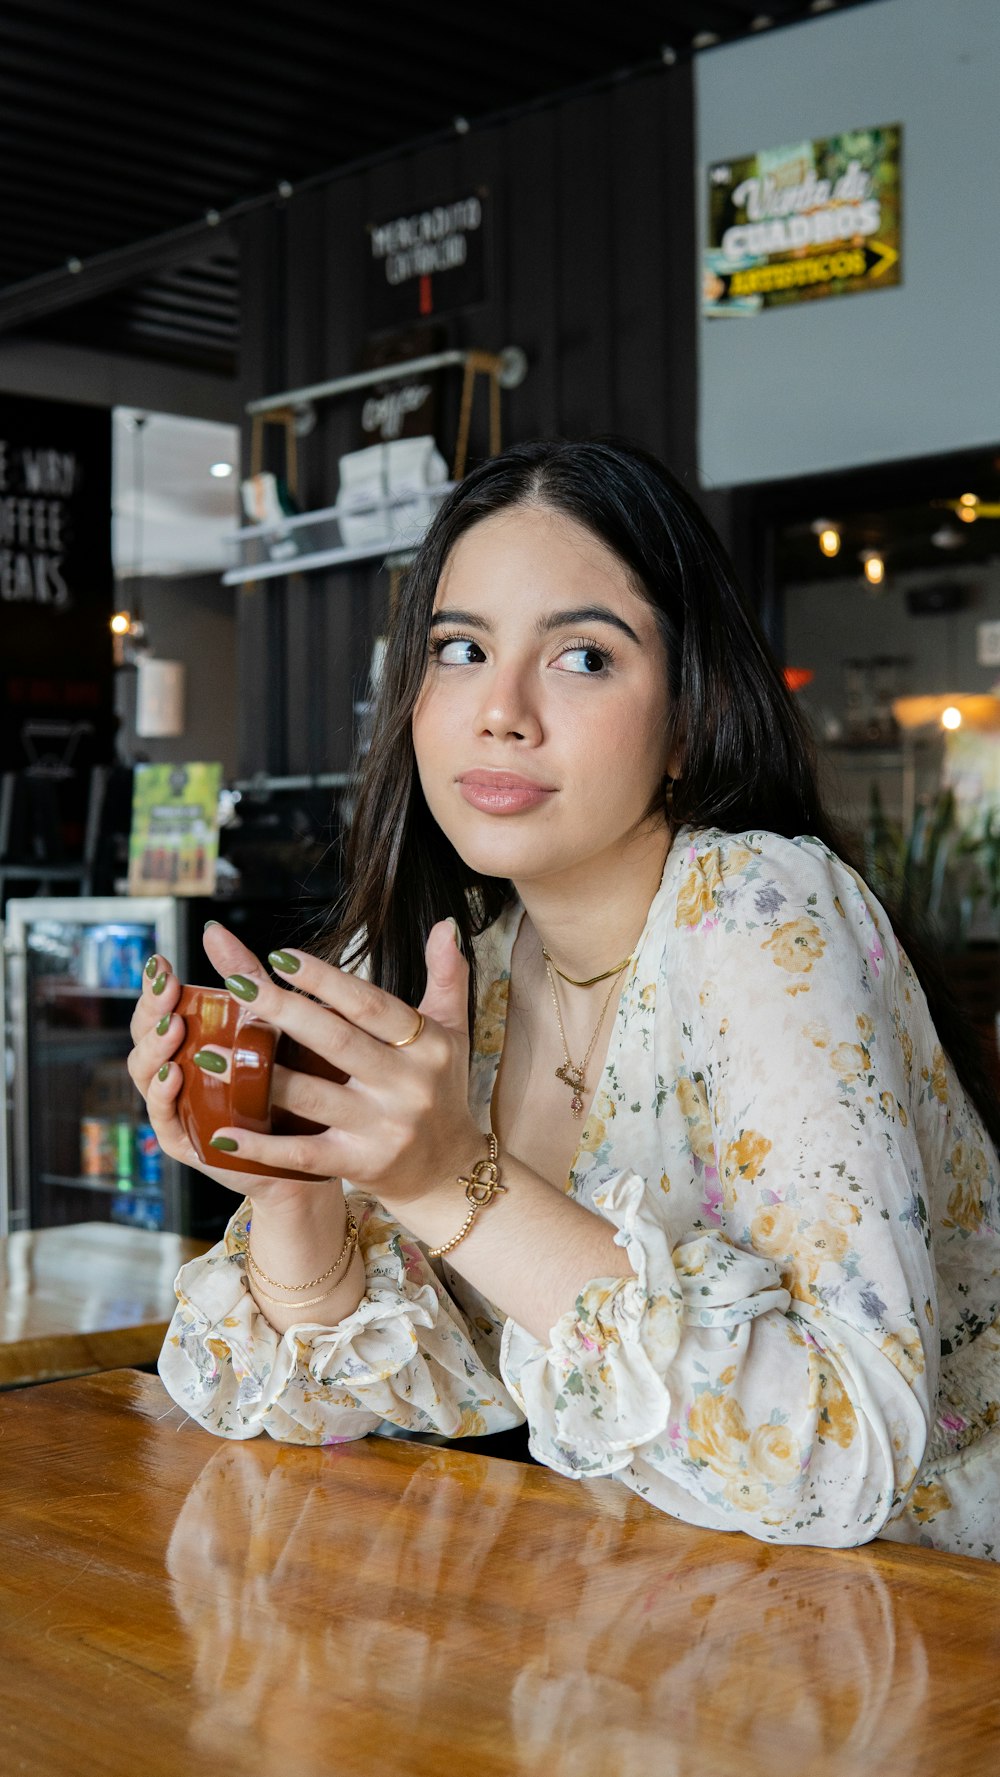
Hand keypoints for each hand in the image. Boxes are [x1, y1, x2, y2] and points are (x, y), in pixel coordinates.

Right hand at [126, 948, 340, 1211]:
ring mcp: (178, 1106)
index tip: (161, 964)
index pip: (158, 1009)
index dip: (153, 987)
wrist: (318, 1143)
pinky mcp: (186, 1141)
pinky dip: (164, 1094)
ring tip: (170, 1027)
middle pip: (144, 1037)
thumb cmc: (292, 1076)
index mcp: (191, 1040)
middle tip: (166, 991)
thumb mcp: (269, 1020)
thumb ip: (241, 977)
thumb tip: (214, 930)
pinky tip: (174, 1074)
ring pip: (146, 1074)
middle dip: (150, 1012)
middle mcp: (177, 1070)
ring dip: (153, 1049)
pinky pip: (163, 1118)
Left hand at [198, 918, 481, 1207]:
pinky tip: (222, 1132)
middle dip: (283, 1011)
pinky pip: (303, 1153)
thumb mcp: (453, 1031)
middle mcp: (407, 1085)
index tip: (280, 956)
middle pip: (335, 1041)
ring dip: (256, 1074)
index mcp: (426, 1045)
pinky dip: (261, 1145)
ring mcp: (382, 1128)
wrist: (449, 1170)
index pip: (369, 1005)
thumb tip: (443, 923)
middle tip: (237, 984)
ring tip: (208, 1052)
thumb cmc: (441, 1088)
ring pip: (311, 1096)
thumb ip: (447, 976)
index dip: (325, 979)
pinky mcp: (359, 1165)